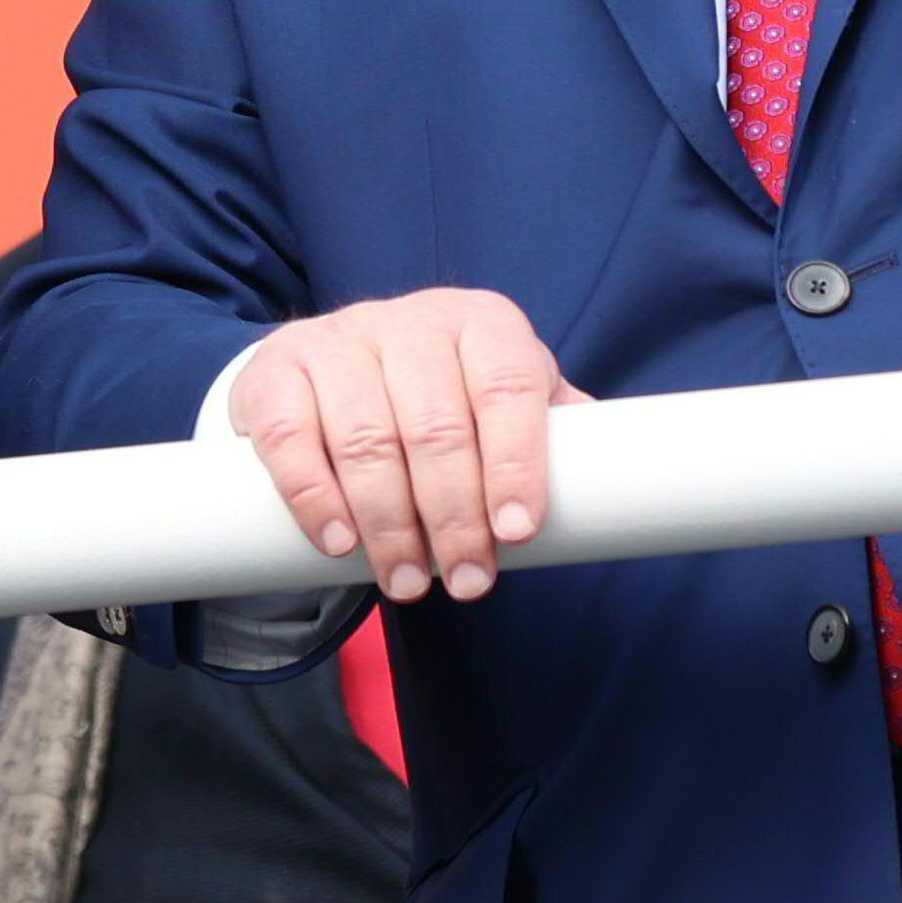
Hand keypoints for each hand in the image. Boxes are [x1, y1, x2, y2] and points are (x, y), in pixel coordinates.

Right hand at [231, 290, 585, 605]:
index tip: (518, 531)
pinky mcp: (277, 369)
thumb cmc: (444, 399)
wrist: (335, 370)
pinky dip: (314, 494)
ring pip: (364, 435)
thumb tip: (625, 487)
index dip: (516, 459)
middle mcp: (410, 320)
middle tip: (466, 582)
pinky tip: (338, 542)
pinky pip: (290, 435)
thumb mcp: (501, 402)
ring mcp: (338, 339)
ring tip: (406, 582)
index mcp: (481, 324)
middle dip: (453, 515)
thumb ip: (555, 436)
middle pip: (435, 423)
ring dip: (388, 522)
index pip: (507, 385)